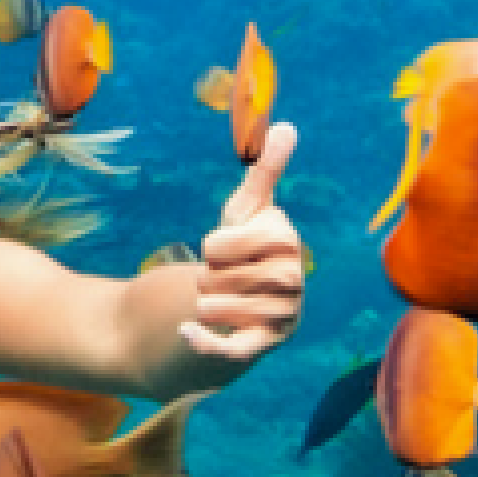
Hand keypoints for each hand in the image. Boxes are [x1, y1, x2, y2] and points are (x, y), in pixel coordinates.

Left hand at [179, 121, 304, 362]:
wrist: (245, 300)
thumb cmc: (245, 249)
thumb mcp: (248, 210)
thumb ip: (265, 171)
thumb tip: (288, 127)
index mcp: (286, 240)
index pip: (221, 244)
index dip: (213, 247)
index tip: (224, 248)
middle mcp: (292, 279)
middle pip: (216, 278)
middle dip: (208, 278)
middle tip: (224, 277)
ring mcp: (281, 315)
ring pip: (214, 309)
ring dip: (205, 304)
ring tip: (222, 299)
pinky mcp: (264, 346)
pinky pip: (230, 349)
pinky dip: (203, 342)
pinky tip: (185, 331)